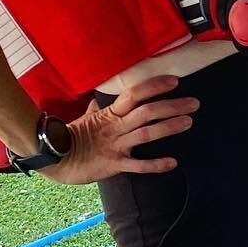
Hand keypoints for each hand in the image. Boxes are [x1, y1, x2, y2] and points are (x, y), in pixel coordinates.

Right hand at [42, 74, 197, 184]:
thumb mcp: (85, 118)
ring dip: (168, 127)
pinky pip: (137, 165)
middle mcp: (115, 127)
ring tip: (188, 122)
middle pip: (146, 112)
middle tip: (194, 104)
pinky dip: (155, 165)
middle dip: (171, 106)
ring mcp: (114, 145)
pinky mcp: (113, 164)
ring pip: (145, 134)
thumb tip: (101, 99)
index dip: (154, 86)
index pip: (134, 94)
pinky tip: (173, 163)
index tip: (174, 81)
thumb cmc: (70, 137)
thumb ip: (98, 108)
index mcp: (110, 114)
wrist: (53, 158)